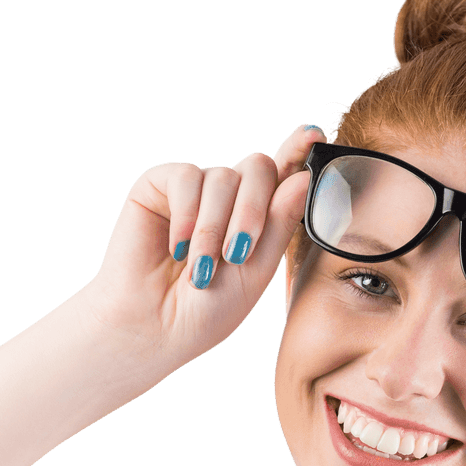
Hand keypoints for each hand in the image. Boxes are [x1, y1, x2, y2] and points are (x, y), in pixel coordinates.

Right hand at [79, 124, 327, 370]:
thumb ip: (279, 225)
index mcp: (256, 217)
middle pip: (258, 168)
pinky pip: (185, 177)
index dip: (298, 151)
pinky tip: (177, 247)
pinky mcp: (158, 186)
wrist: (152, 329)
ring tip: (200, 269)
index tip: (314, 136)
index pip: (283, 175)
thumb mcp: (254, 273)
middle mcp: (227, 198)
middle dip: (253, 211)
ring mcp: (194, 190)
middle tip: (237, 254)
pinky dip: (187, 215)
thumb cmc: (204, 311)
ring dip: (214, 228)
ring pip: (223, 177)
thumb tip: (302, 177)